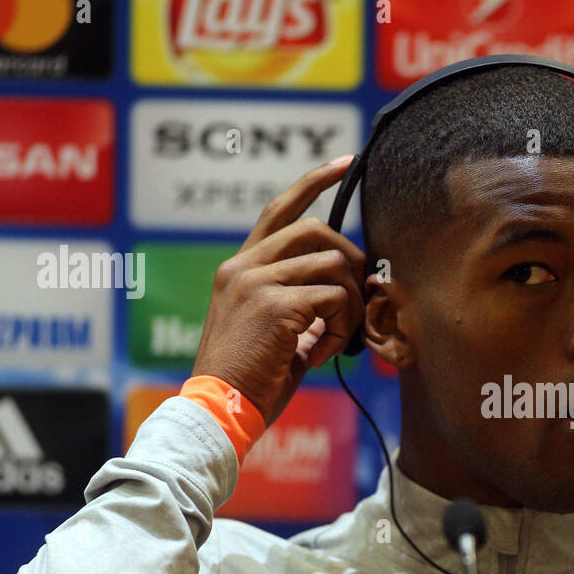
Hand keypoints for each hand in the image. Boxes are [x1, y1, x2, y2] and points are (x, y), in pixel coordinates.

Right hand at [191, 155, 365, 425]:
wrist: (219, 410)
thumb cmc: (250, 381)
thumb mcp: (273, 330)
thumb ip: (299, 301)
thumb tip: (345, 290)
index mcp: (239, 268)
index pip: (280, 210)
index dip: (315, 181)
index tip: (346, 163)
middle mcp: (244, 266)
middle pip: (318, 230)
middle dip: (350, 262)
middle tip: (354, 304)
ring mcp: (257, 282)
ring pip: (333, 264)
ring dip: (349, 305)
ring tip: (332, 340)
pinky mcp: (274, 305)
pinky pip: (334, 299)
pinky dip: (341, 329)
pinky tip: (320, 354)